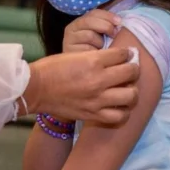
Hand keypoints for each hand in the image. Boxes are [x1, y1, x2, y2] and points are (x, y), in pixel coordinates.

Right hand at [24, 48, 138, 124]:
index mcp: (93, 61)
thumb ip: (96, 57)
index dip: (127, 53)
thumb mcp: (74, 54)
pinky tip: (120, 106)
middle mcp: (99, 80)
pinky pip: (119, 116)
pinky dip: (123, 111)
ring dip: (132, 90)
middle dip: (134, 69)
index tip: (128, 54)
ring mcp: (97, 99)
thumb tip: (116, 58)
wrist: (35, 89)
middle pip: (131, 72)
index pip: (122, 54)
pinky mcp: (93, 114)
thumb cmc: (51, 69)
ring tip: (127, 89)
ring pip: (131, 96)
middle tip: (130, 69)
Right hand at [63, 10, 120, 52]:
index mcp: (80, 22)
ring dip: (100, 42)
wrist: (82, 70)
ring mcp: (68, 40)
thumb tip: (120, 22)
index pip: (94, 13)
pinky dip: (95, 52)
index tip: (120, 22)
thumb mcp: (101, 36)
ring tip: (101, 48)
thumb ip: (107, 26)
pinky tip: (96, 56)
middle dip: (106, 27)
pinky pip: (87, 49)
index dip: (108, 16)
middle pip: (90, 21)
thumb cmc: (96, 51)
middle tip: (113, 36)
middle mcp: (71, 29)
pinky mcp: (70, 52)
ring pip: (89, 35)